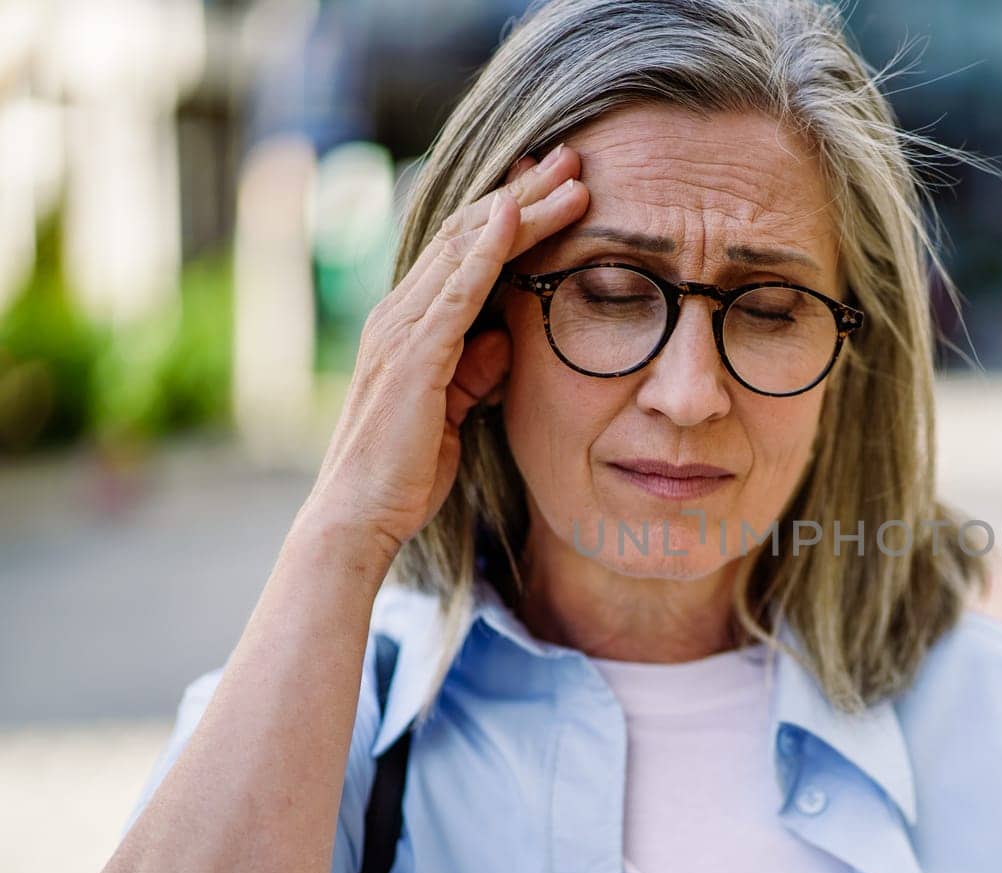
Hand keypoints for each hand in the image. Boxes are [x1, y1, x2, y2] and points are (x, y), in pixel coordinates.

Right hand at [299, 145, 588, 561]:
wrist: (360, 514)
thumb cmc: (404, 470)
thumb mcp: (453, 411)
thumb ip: (476, 371)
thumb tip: (507, 340)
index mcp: (411, 326)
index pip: (464, 253)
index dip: (509, 215)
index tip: (552, 186)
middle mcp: (400, 314)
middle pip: (468, 234)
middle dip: (522, 193)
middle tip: (570, 158)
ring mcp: (403, 329)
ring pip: (467, 248)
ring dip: (519, 207)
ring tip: (567, 175)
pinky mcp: (414, 355)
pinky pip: (455, 290)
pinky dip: (485, 248)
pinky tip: (513, 216)